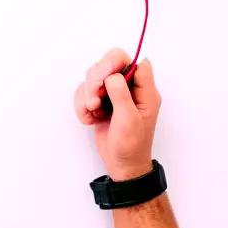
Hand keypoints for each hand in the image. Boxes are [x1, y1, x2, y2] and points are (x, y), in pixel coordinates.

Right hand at [73, 48, 160, 178]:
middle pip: (110, 63)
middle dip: (97, 78)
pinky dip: (82, 106)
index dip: (118, 63)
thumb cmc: (131, 145)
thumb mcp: (128, 119)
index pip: (135, 62)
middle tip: (95, 98)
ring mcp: (114, 95)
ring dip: (88, 94)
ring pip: (94, 77)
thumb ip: (121, 93)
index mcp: (145, 91)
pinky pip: (84, 93)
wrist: (122, 165)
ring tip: (93, 110)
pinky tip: (90, 119)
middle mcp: (130, 89)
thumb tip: (113, 74)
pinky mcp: (101, 103)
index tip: (108, 78)